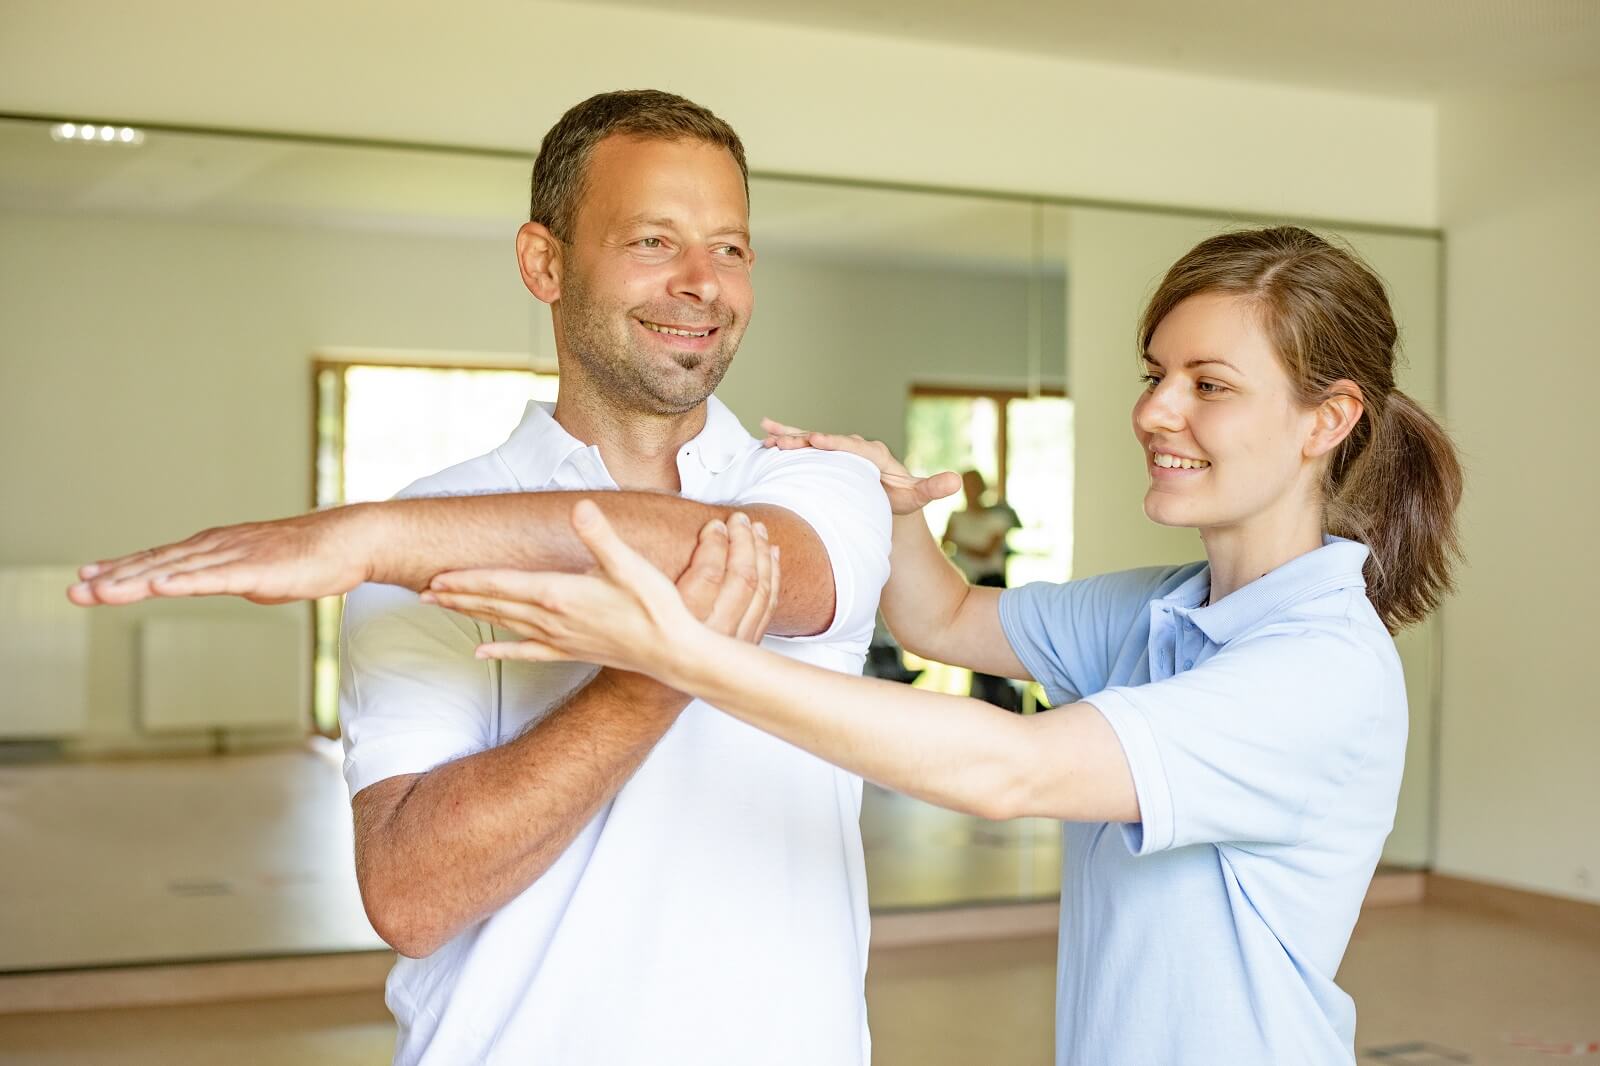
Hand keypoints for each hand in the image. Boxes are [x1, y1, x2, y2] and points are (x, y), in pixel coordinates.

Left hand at [66, 506, 376, 606]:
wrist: (348, 540)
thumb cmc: (308, 557)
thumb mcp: (257, 573)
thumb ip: (229, 578)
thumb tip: (213, 583)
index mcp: (216, 548)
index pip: (161, 559)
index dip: (122, 569)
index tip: (87, 579)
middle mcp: (218, 547)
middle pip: (158, 563)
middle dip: (114, 578)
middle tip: (75, 591)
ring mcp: (235, 556)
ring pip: (177, 571)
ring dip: (136, 581)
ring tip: (101, 592)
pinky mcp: (256, 569)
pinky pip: (213, 578)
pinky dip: (182, 582)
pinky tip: (157, 586)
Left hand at [422, 501, 778, 672]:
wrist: (672, 653)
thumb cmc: (654, 607)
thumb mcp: (629, 564)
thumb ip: (600, 535)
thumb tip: (580, 506)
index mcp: (558, 593)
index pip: (500, 584)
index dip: (466, 579)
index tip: (435, 576)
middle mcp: (550, 618)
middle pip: (493, 604)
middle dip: (456, 596)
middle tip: (422, 591)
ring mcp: (558, 638)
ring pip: (502, 624)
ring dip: (470, 615)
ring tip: (441, 608)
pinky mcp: (569, 651)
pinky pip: (525, 651)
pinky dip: (500, 650)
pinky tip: (480, 653)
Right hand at [759, 417, 960, 515]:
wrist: (885, 493)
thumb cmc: (899, 497)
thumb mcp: (915, 495)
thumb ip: (931, 488)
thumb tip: (957, 481)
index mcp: (870, 453)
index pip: (851, 446)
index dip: (834, 443)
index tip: (817, 441)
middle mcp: (851, 446)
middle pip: (825, 441)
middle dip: (803, 439)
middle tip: (783, 442)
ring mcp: (835, 449)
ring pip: (810, 440)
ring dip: (789, 437)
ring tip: (768, 437)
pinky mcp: (823, 455)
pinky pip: (802, 443)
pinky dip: (784, 435)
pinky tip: (763, 431)